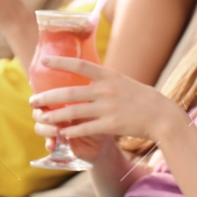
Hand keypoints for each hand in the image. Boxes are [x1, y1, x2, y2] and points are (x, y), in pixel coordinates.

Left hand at [30, 58, 186, 145]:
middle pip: (69, 92)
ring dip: (54, 116)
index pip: (80, 65)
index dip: (60, 62)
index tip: (44, 61)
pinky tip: (62, 134)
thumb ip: (106, 80)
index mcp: (109, 76)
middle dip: (48, 97)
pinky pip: (85, 129)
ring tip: (42, 118)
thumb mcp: (124, 82)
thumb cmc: (143, 99)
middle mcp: (106, 90)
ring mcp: (108, 108)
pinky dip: (72, 132)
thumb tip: (89, 76)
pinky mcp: (111, 125)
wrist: (162, 116)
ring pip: (73, 112)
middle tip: (34, 100)